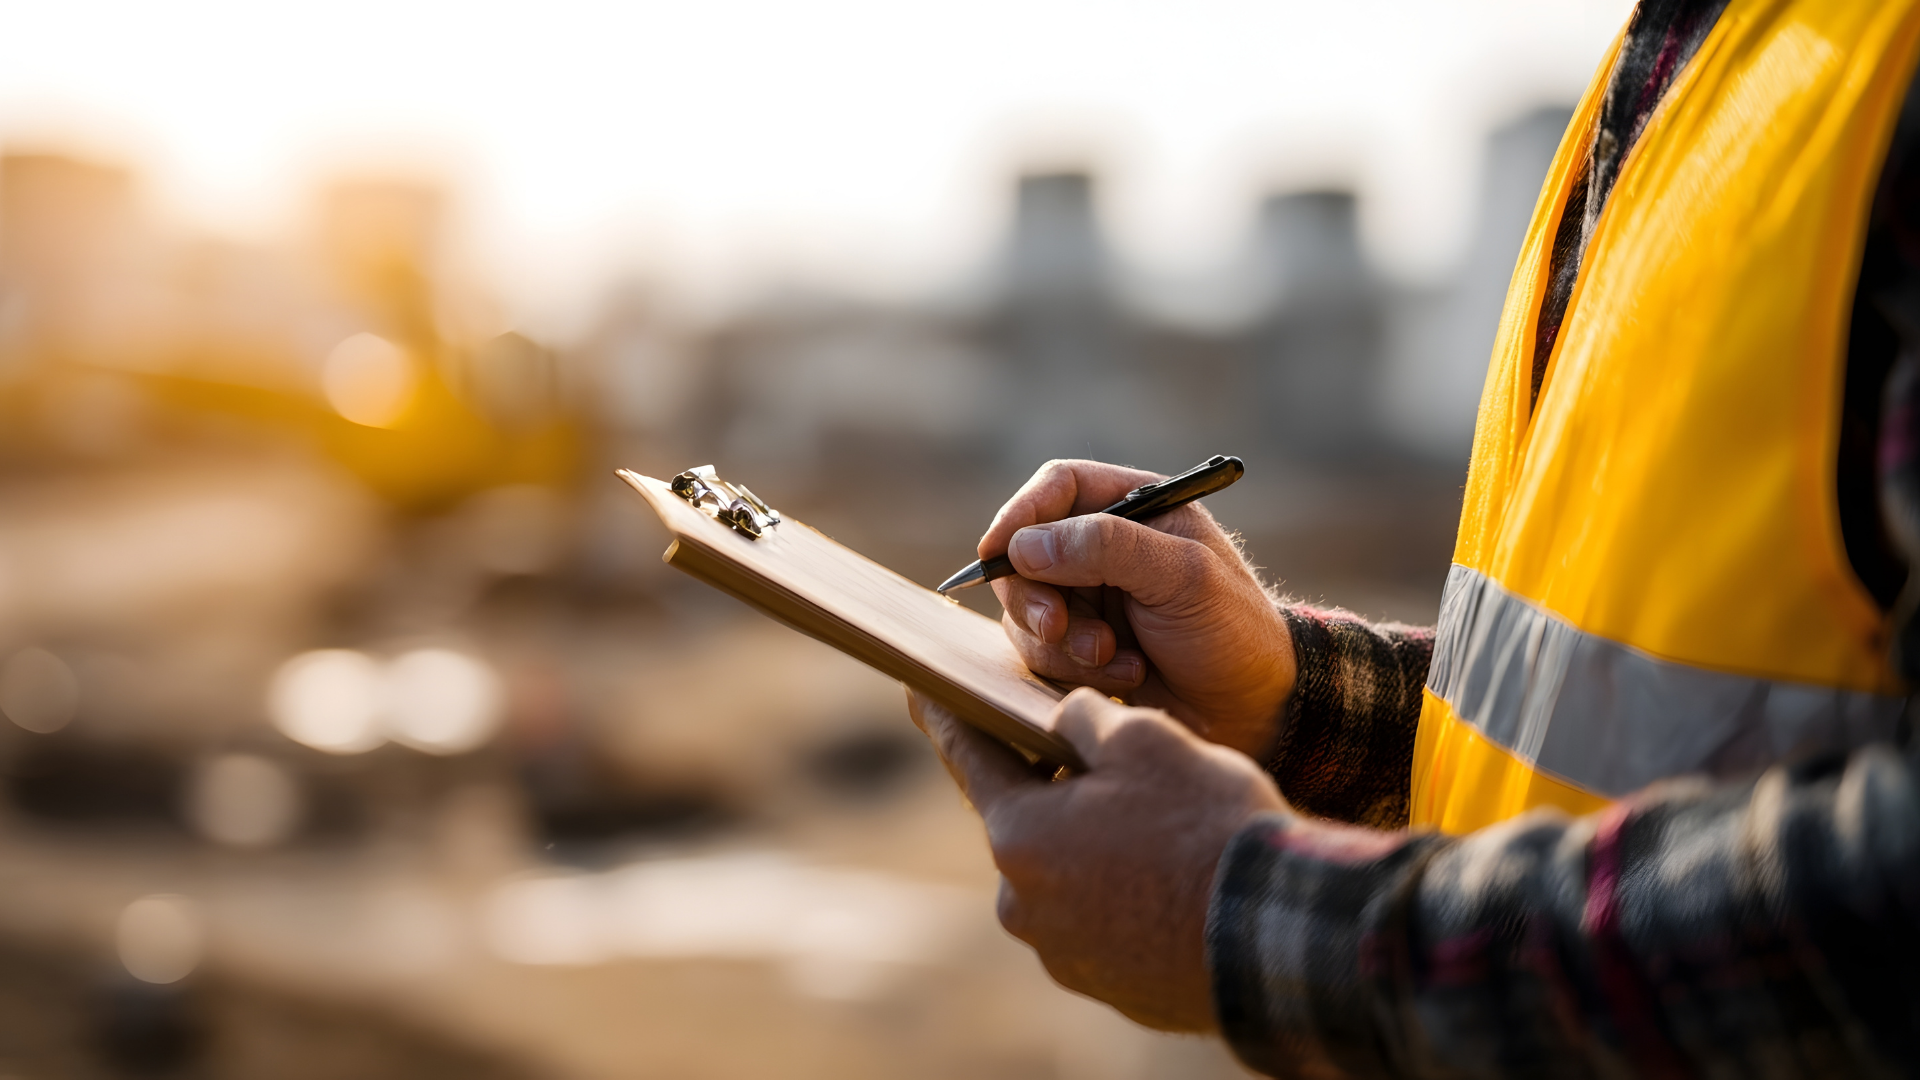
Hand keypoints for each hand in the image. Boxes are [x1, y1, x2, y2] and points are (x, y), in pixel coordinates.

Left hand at [908, 687, 1287, 1031]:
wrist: (1275, 933)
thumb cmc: (1205, 824)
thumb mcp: (1144, 738)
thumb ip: (1083, 718)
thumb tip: (1064, 721)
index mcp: (1018, 835)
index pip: (971, 760)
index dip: (951, 717)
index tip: (923, 690)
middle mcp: (1024, 904)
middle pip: (1026, 824)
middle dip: (1055, 789)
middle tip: (1109, 766)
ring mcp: (1064, 954)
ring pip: (1068, 876)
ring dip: (1095, 847)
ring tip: (1160, 827)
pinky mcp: (1110, 986)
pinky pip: (1104, 923)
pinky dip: (1125, 896)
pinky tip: (1172, 877)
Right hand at [980, 459, 1293, 756]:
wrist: (1256, 710)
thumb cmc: (1233, 631)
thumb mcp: (1182, 577)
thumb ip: (1106, 548)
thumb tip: (1023, 544)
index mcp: (1135, 507)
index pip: (1057, 488)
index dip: (1020, 514)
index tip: (997, 552)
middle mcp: (1103, 548)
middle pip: (1024, 552)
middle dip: (1034, 596)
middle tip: (1058, 627)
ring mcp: (1088, 599)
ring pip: (1026, 610)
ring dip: (1063, 643)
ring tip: (1116, 662)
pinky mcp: (1080, 648)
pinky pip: (1042, 654)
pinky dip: (1076, 671)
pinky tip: (1127, 678)